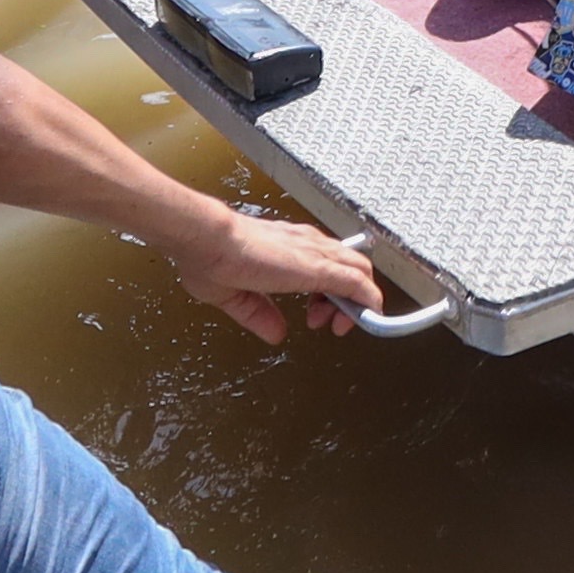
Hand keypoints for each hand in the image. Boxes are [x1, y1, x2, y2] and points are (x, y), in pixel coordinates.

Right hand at [160, 204, 381, 343]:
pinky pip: (358, 283)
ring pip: (359, 271)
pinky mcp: (317, 266)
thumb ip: (259, 315)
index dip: (330, 295)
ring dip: (356, 302)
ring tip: (335, 324)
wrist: (205, 238)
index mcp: (288, 247)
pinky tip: (369, 317)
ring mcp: (314, 252)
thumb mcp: (237, 296)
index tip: (316, 317)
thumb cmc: (209, 257)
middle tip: (324, 322)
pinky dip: (369, 301)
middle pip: (350, 266)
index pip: (329, 264)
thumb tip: (276, 334)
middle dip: (346, 300)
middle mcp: (306, 244)